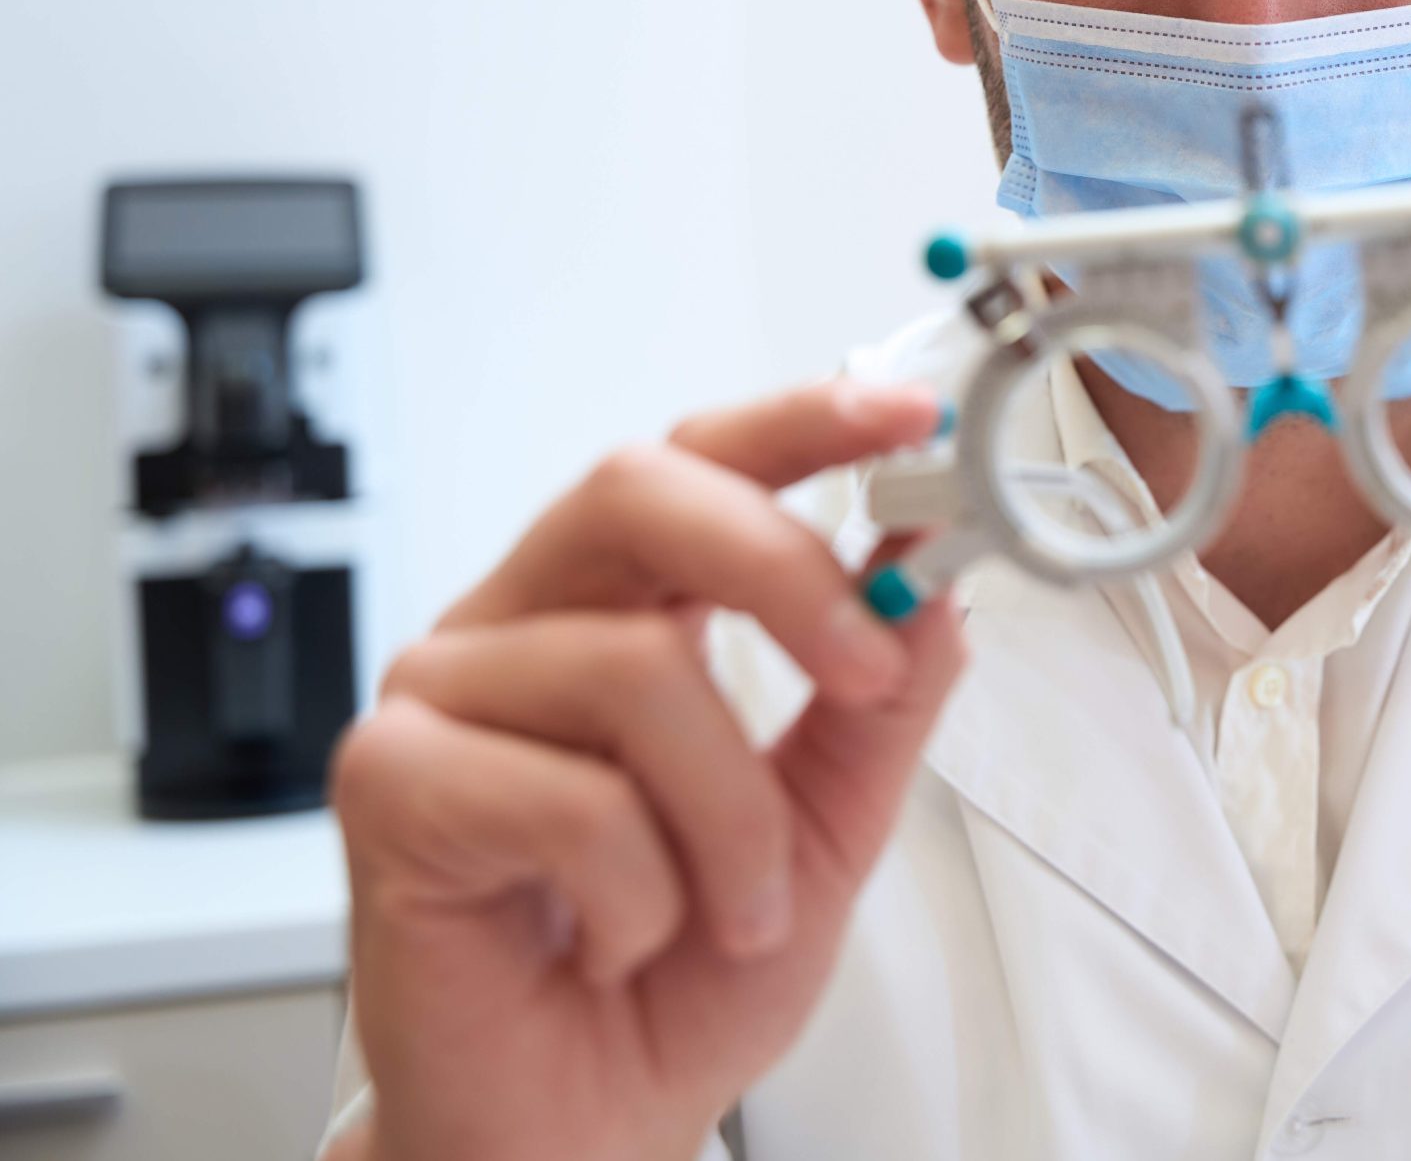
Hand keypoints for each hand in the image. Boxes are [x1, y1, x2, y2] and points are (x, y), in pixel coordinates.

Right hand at [329, 378, 962, 1160]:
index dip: (803, 420)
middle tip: (864, 672)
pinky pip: (568, 796)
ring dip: (733, 822)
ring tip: (730, 913)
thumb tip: (933, 583)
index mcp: (622, 605)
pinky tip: (619, 940)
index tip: (908, 413)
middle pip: (643, 493)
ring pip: (639, 672)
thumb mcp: (828, 830)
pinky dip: (641, 891)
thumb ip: (879, 706)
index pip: (703, 461)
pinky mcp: (387, 783)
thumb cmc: (679, 975)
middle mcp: (524, 621)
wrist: (578, 1130)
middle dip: (784, 568)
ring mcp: (443, 694)